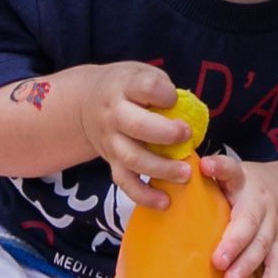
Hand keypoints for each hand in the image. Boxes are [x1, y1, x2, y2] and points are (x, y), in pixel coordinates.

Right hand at [75, 63, 192, 208]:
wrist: (85, 104)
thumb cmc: (127, 90)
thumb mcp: (141, 75)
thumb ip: (164, 91)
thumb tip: (192, 113)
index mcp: (125, 86)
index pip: (145, 87)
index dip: (164, 94)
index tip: (174, 99)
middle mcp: (115, 114)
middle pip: (138, 126)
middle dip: (166, 134)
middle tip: (187, 136)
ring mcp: (111, 140)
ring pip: (133, 158)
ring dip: (161, 168)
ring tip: (185, 173)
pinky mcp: (112, 162)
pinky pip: (125, 182)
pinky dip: (144, 195)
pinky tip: (164, 201)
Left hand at [200, 155, 277, 277]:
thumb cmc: (242, 190)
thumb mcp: (227, 178)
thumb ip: (203, 183)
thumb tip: (158, 185)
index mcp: (241, 182)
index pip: (231, 171)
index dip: (219, 167)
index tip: (204, 166)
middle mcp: (260, 202)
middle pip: (249, 221)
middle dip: (234, 242)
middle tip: (218, 260)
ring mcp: (273, 225)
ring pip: (263, 245)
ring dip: (248, 265)